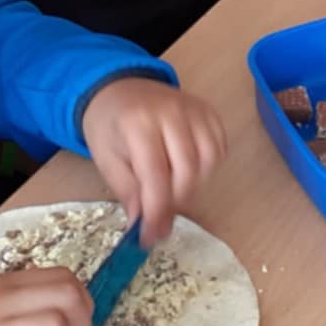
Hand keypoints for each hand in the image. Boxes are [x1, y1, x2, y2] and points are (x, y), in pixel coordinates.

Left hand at [80, 77, 226, 245]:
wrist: (120, 89)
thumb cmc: (110, 126)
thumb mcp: (106, 160)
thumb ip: (129, 192)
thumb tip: (149, 226)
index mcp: (138, 123)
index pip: (156, 175)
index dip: (157, 211)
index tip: (152, 236)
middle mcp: (171, 112)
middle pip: (187, 169)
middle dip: (176, 201)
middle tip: (161, 217)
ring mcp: (194, 109)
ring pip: (209, 160)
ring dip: (194, 185)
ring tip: (173, 191)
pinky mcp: (209, 111)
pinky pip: (219, 148)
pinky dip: (208, 168)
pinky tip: (188, 172)